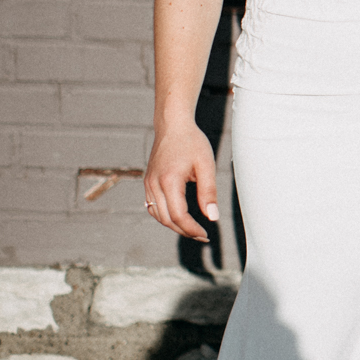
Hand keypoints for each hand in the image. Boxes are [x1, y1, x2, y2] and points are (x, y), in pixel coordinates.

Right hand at [143, 125, 218, 241]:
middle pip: (166, 219)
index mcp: (169, 181)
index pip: (178, 215)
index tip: (205, 234)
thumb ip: (209, 192)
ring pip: (157, 214)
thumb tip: (212, 217)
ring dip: (174, 225)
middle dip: (184, 231)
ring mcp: (148, 183)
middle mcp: (154, 184)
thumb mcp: (206, 165)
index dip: (191, 229)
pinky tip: (178, 216)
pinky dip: (165, 215)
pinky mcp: (148, 181)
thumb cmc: (191, 142)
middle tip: (201, 235)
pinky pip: (153, 205)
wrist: (172, 125)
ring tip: (192, 228)